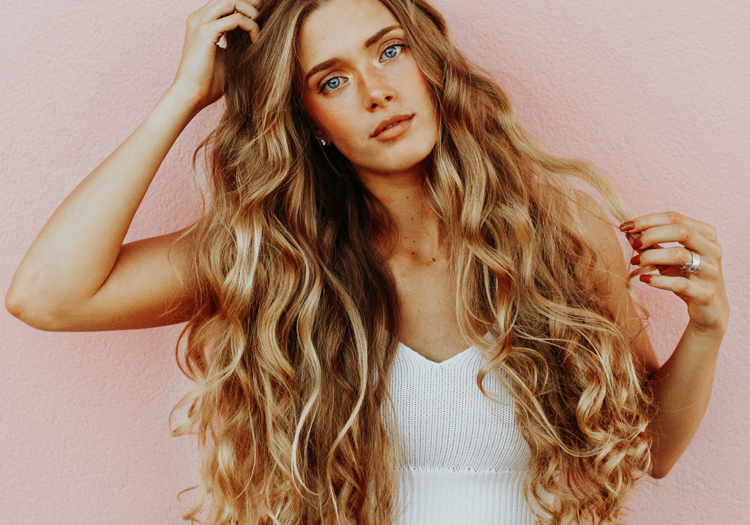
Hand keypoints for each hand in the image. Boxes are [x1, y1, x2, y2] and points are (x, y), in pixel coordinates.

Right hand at [170, 0, 259, 112]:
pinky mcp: (205, 32)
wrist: (191, 95)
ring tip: (260, 29)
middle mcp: (198, 17)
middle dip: (251, 4)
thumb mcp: (226, 56)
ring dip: (251, 12)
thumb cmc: (208, 82)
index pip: (225, 1)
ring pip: (232, 1)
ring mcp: (200, 23)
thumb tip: (254, 36)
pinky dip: (250, 26)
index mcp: (201, 21)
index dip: (245, 5)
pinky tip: (256, 39)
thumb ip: (235, 42)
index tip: (262, 19)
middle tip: (266, 18)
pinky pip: (235, 18)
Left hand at [620, 212, 728, 333]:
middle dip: (651, 235)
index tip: (624, 226)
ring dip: (651, 257)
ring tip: (636, 262)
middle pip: (682, 231)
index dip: (647, 220)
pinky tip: (644, 279)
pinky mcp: (706, 293)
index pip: (675, 217)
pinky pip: (680, 284)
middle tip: (634, 245)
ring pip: (680, 255)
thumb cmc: (686, 277)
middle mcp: (712, 249)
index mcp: (705, 234)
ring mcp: (711, 271)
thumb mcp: (667, 258)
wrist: (709, 308)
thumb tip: (628, 231)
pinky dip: (658, 280)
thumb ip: (651, 244)